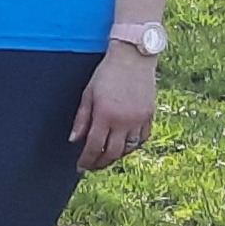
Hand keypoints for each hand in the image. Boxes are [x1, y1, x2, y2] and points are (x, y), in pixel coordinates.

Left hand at [71, 48, 157, 170]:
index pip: (94, 146)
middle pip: (112, 153)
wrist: (133, 58)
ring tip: (107, 157)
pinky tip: (124, 145)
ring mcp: (139, 119)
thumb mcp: (88, 94)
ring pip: (129, 148)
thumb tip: (74, 140)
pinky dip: (133, 145)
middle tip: (93, 166)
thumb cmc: (106, 74)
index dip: (87, 160)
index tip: (80, 167)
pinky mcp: (150, 116)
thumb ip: (81, 119)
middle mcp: (124, 121)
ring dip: (117, 156)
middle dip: (101, 163)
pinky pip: (143, 138)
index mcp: (105, 115)